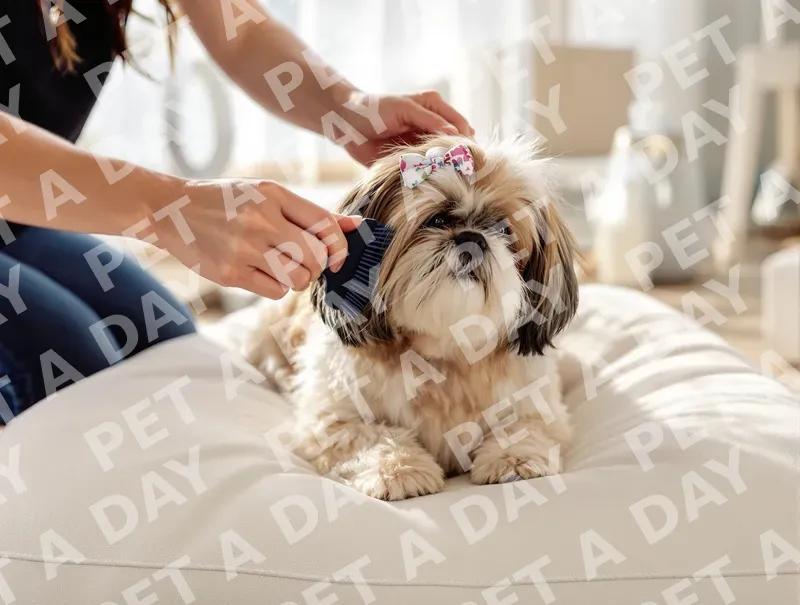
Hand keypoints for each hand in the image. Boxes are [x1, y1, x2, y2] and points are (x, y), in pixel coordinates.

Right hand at [150, 179, 360, 298]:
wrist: (170, 210)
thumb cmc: (227, 201)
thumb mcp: (268, 195)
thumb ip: (312, 213)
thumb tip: (357, 227)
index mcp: (273, 196)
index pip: (326, 225)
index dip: (340, 246)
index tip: (336, 256)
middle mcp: (260, 221)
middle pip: (316, 257)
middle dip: (318, 265)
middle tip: (304, 261)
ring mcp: (243, 249)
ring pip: (298, 279)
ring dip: (297, 278)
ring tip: (279, 265)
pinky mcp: (229, 273)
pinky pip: (274, 291)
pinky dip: (275, 286)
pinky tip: (260, 272)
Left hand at [342, 91, 473, 165]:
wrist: (347, 124)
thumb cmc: (375, 109)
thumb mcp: (405, 108)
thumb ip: (431, 121)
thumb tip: (458, 135)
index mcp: (436, 109)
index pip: (462, 126)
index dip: (467, 141)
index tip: (470, 157)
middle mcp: (433, 128)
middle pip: (456, 147)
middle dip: (457, 159)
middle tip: (459, 172)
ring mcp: (423, 146)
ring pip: (442, 162)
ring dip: (442, 170)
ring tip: (442, 177)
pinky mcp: (410, 162)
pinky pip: (425, 173)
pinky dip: (427, 178)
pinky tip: (427, 180)